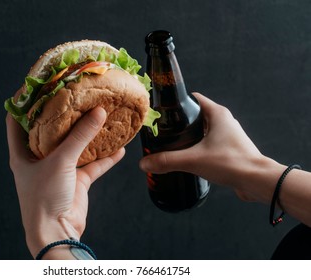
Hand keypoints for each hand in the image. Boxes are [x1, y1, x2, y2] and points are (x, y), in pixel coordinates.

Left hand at [6, 90, 124, 257]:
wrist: (57, 232)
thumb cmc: (44, 198)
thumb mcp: (60, 161)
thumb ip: (80, 136)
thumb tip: (97, 112)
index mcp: (23, 153)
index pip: (16, 120)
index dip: (24, 101)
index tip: (39, 84)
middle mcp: (39, 159)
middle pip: (50, 130)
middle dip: (63, 114)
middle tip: (76, 95)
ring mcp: (59, 169)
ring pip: (74, 146)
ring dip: (87, 134)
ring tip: (99, 115)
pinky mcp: (76, 181)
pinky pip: (92, 164)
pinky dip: (105, 157)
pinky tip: (118, 148)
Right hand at [139, 92, 285, 202]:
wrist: (257, 181)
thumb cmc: (231, 162)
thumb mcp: (193, 160)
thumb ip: (167, 160)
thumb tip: (145, 163)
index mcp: (217, 114)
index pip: (194, 98)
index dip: (177, 103)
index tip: (163, 111)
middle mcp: (224, 121)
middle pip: (196, 115)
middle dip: (180, 123)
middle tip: (164, 131)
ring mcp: (228, 135)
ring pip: (203, 131)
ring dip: (190, 137)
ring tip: (173, 145)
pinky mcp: (230, 149)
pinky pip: (210, 144)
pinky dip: (199, 148)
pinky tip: (188, 158)